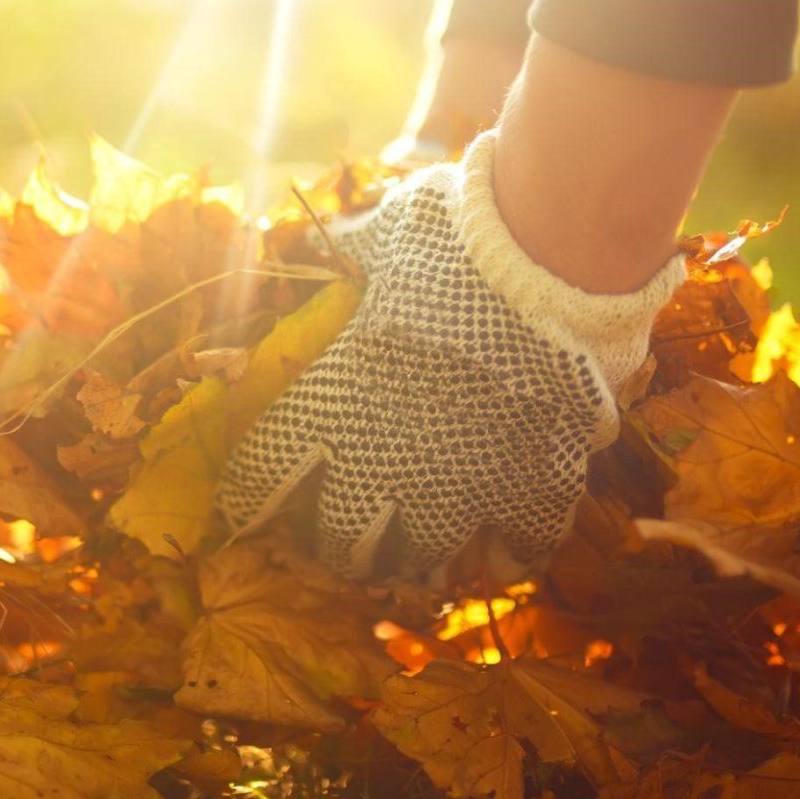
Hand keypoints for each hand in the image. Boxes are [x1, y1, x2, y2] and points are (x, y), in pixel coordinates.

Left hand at [214, 131, 683, 580]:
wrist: (552, 265)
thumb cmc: (458, 241)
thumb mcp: (387, 235)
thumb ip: (352, 249)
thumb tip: (317, 238)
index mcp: (335, 400)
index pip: (264, 475)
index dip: (252, 498)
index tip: (247, 509)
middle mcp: (387, 460)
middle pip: (342, 538)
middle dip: (337, 545)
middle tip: (342, 543)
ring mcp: (462, 485)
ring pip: (424, 560)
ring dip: (418, 561)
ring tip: (420, 563)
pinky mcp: (533, 489)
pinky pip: (517, 550)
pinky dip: (509, 557)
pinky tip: (502, 557)